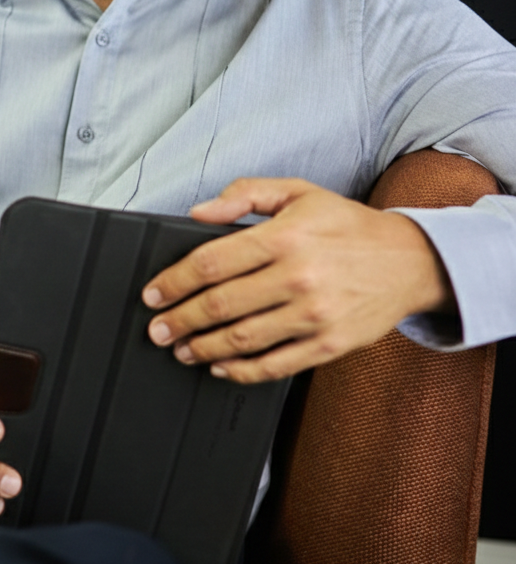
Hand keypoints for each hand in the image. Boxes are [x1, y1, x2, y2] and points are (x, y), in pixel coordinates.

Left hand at [142, 178, 454, 383]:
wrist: (410, 260)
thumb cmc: (348, 225)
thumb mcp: (298, 193)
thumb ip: (245, 195)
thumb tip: (199, 213)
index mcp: (285, 236)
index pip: (212, 262)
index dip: (174, 282)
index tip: (153, 293)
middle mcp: (299, 276)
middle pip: (220, 304)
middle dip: (179, 320)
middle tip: (157, 328)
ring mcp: (314, 315)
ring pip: (242, 338)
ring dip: (202, 347)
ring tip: (181, 349)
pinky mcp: (329, 344)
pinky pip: (275, 365)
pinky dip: (240, 371)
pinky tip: (220, 366)